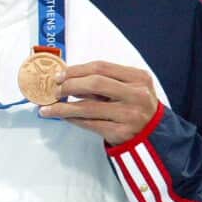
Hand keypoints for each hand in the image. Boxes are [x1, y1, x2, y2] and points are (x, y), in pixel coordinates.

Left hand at [38, 60, 159, 144]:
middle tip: (54, 91)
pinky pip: (89, 124)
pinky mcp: (121, 132)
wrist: (153, 134)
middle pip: (94, 83)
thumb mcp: (128, 87)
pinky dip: (73, 120)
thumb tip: (66, 78)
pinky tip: (64, 117)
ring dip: (63, 108)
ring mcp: (129, 115)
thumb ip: (103, 81)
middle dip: (69, 86)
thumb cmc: (134, 105)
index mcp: (138, 77)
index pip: (101, 67)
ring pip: (87, 108)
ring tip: (48, 109)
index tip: (59, 75)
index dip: (76, 70)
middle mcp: (136, 94)